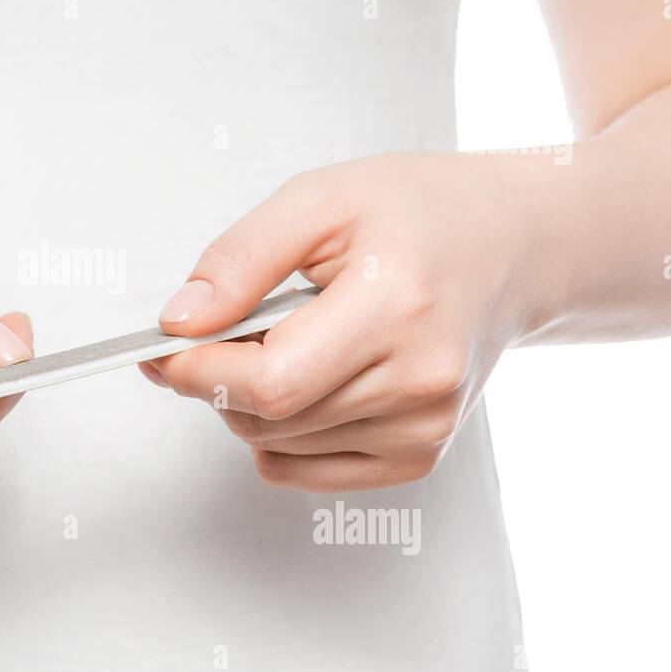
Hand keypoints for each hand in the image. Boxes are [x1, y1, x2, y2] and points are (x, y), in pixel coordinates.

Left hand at [143, 152, 538, 491]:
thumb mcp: (318, 200)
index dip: (199, 370)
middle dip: (218, 377)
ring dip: (248, 401)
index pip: (271, 381)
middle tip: (229, 323)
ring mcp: (424, 428)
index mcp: (396, 307)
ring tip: (289, 336)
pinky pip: (304, 471)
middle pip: (268, 417)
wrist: (509, 247)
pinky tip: (306, 377)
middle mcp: (419, 381)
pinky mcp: (419, 456)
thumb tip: (179, 321)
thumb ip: (240, 260)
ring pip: (277, 446)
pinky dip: (278, 434)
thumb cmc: (417, 213)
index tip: (161, 349)